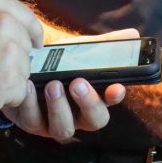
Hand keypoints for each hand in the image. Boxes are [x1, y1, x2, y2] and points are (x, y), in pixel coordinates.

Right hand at [0, 0, 42, 132]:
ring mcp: (10, 52)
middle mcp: (5, 23)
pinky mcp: (11, 81)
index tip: (33, 45)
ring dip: (7, 82)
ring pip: (24, 72)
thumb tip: (13, 31)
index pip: (28, 18)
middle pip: (26, 48)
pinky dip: (4, 100)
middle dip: (12, 62)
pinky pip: (19, 93)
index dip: (31, 34)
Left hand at [2, 29, 138, 141]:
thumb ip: (105, 44)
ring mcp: (55, 123)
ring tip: (53, 84)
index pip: (111, 102)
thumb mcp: (81, 51)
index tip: (116, 87)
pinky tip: (29, 86)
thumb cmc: (60, 63)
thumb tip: (133, 34)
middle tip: (78, 83)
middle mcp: (79, 116)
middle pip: (93, 121)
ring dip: (59, 107)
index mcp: (95, 98)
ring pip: (64, 128)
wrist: (28, 65)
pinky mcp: (31, 122)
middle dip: (88, 103)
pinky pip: (31, 120)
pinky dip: (30, 103)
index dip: (115, 97)